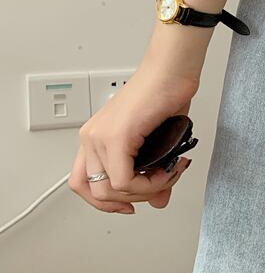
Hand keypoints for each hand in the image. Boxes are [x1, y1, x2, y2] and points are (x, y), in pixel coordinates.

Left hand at [69, 61, 200, 213]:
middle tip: (160, 187)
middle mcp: (92, 137)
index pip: (84, 184)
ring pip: (110, 191)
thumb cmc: (165, 92)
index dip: (106, 202)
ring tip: (168, 176)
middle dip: (133, 199)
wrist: (172, 69)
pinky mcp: (117, 136)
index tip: (131, 204)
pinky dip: (149, 184)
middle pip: (96, 193)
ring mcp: (101, 136)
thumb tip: (159, 199)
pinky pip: (124, 180)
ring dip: (144, 191)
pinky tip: (166, 172)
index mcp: (96, 137)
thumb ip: (154, 172)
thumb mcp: (159, 140)